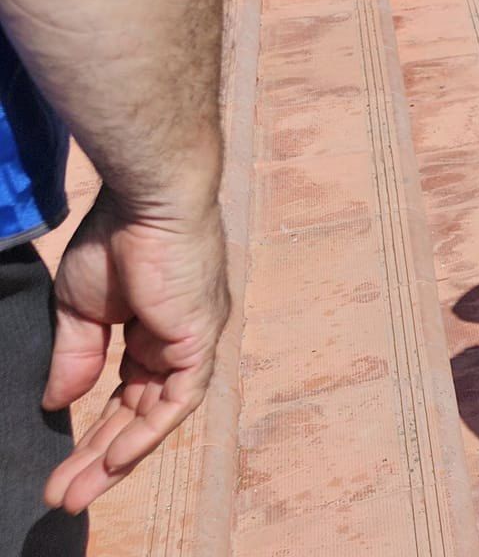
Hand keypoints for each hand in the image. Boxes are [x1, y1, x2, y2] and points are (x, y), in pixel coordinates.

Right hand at [43, 192, 229, 514]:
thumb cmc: (116, 238)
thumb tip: (59, 402)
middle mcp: (173, 340)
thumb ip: (77, 357)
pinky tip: (117, 461)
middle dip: (99, 457)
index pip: (123, 395)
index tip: (58, 469)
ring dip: (118, 455)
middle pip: (137, 413)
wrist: (146, 203)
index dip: (92, 433)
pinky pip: (179, 398)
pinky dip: (149, 431)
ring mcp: (191, 341)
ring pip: (156, 414)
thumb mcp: (81, 308)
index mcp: (148, 329)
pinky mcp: (201, 339)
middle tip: (62, 494)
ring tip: (77, 492)